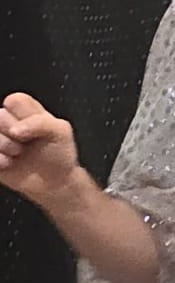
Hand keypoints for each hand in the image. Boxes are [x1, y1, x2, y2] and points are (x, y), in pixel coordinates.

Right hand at [0, 93, 79, 210]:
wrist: (54, 182)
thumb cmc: (59, 154)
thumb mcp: (60, 132)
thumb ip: (40, 122)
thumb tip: (14, 130)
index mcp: (26, 112)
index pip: (14, 100)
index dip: (21, 115)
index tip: (31, 130)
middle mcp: (9, 122)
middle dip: (13, 133)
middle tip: (25, 144)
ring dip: (4, 146)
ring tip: (17, 154)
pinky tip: (8, 163)